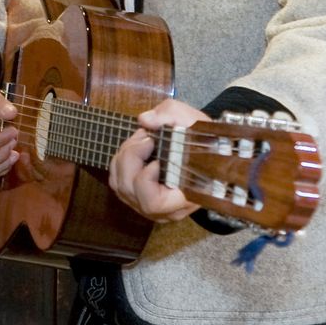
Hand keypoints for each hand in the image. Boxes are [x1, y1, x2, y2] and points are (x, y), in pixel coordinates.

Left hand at [109, 98, 204, 222]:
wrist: (208, 151)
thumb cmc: (203, 140)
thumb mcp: (194, 120)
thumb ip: (172, 115)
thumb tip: (145, 120)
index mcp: (185, 198)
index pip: (153, 202)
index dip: (145, 179)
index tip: (156, 159)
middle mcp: (165, 209)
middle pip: (129, 190)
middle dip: (131, 157)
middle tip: (145, 137)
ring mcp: (150, 206)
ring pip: (119, 185)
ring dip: (125, 157)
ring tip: (142, 140)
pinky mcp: (138, 198)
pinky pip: (117, 182)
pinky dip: (120, 162)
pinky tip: (136, 148)